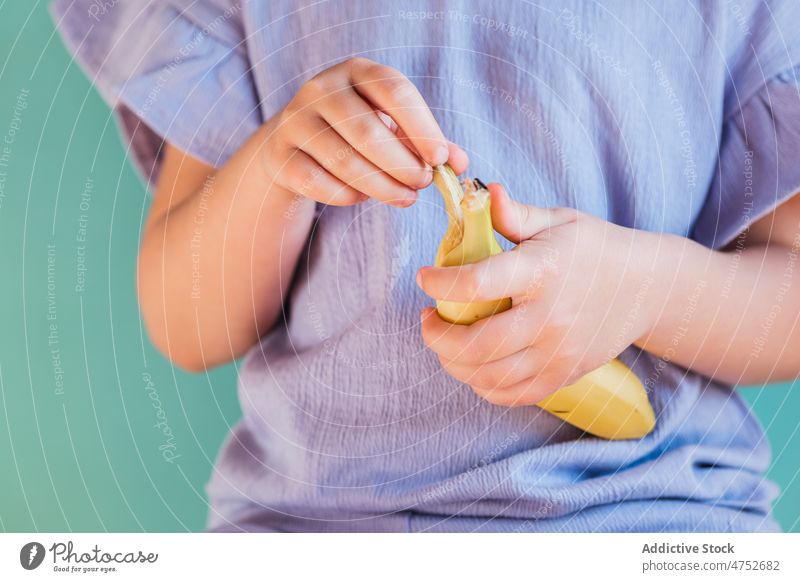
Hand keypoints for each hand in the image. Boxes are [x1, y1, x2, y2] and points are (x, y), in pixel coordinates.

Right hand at [259, 57, 467, 206]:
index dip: (421, 126)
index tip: (441, 158)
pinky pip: (320, 183)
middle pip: (367, 131)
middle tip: (423, 184)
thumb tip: (460, 164)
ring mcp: (295, 121)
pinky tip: (363, 196)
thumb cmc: (355, 133)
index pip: (393, 90)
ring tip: (405, 198)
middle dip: (403, 165)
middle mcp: (321, 89)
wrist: (294, 145)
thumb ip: (427, 143)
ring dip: (382, 186)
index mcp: (356, 71)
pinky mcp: (281, 156)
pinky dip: (349, 196)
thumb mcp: (392, 127)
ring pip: (345, 161)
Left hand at [417, 184, 656, 406]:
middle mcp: (550, 317)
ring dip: (453, 364)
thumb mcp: (558, 221)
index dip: (440, 283)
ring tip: (444, 344)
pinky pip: (512, 395)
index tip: (424, 278)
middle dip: (436, 337)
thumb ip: (515, 213)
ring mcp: (558, 353)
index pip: (478, 283)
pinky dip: (482, 387)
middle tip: (427, 321)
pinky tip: (471, 367)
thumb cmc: (595, 249)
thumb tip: (484, 193)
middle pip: (478, 344)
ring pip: (489, 376)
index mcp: (542, 271)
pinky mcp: (564, 375)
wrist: (648, 288)